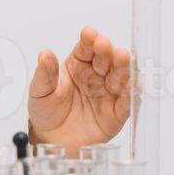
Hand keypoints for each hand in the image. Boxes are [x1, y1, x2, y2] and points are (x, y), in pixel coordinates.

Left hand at [26, 26, 131, 153]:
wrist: (51, 140)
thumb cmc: (46, 112)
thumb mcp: (40, 91)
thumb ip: (45, 74)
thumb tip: (45, 54)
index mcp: (78, 66)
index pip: (86, 49)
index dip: (89, 41)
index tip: (89, 34)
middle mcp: (96, 76)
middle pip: (106, 60)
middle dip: (107, 51)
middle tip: (106, 45)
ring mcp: (108, 93)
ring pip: (119, 77)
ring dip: (122, 67)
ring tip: (122, 57)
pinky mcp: (116, 113)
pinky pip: (127, 102)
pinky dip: (132, 93)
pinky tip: (133, 85)